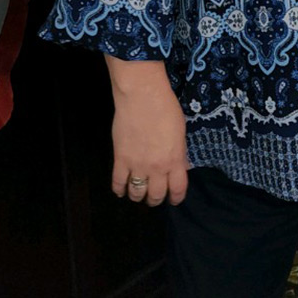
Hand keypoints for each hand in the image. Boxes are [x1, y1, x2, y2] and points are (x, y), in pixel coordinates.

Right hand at [106, 57, 188, 205]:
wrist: (142, 97)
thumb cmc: (166, 109)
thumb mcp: (180, 133)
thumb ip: (179, 153)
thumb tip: (179, 167)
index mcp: (175, 160)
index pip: (177, 189)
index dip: (176, 198)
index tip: (174, 200)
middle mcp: (157, 168)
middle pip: (156, 194)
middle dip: (155, 200)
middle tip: (154, 198)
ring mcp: (137, 165)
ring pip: (136, 192)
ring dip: (138, 196)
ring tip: (138, 194)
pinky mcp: (120, 159)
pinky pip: (118, 182)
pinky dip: (119, 189)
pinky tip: (120, 191)